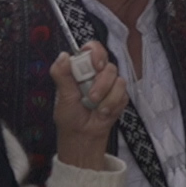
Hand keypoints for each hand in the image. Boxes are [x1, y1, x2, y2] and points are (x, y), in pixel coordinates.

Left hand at [52, 42, 125, 169]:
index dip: (97, 53)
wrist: (83, 136)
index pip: (93, 50)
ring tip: (95, 107)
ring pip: (118, 80)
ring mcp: (110, 85)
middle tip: (91, 96)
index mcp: (81, 70)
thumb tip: (63, 56)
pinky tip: (104, 112)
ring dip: (106, 97)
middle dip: (101, 83)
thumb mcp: (62, 96)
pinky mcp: (120, 96)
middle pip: (109, 65)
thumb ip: (61, 75)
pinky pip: (123, 94)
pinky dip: (113, 104)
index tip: (96, 65)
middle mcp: (97, 75)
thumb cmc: (70, 117)